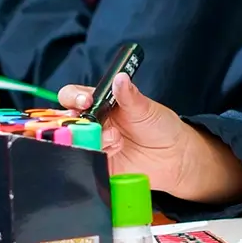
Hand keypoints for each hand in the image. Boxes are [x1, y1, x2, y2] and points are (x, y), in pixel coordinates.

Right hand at [56, 75, 241, 202]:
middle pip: (65, 122)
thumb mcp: (146, 108)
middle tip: (96, 126)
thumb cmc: (160, 127)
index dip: (73, 98)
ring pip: (74, 143)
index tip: (85, 101)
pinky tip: (113, 154)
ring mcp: (93, 145)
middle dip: (77, 124)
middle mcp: (91, 124)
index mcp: (99, 104)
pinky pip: (84, 163)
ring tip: (117, 141)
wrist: (175, 157)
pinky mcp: (98, 164)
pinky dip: (94, 158)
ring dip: (92, 141)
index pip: (72, 97)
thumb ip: (130, 95)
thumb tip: (120, 77)